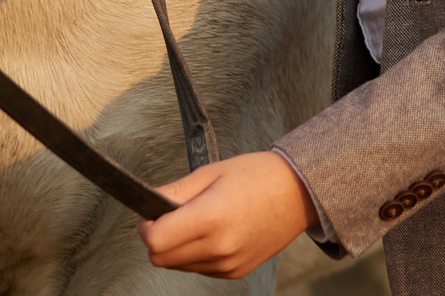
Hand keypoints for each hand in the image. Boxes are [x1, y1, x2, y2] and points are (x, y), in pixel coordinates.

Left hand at [136, 151, 318, 279]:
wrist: (298, 194)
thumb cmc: (257, 176)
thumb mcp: (211, 172)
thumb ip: (175, 191)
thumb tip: (147, 202)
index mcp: (211, 217)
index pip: (155, 241)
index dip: (145, 226)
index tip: (150, 213)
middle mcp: (219, 247)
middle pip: (162, 259)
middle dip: (157, 238)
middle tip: (170, 215)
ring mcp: (228, 264)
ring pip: (178, 266)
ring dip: (177, 247)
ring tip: (198, 220)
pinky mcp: (235, 272)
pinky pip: (199, 269)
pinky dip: (196, 254)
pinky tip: (212, 232)